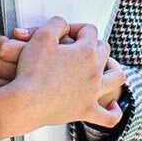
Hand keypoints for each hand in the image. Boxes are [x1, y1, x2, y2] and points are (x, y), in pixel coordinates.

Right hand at [0, 17, 124, 140]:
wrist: (26, 102)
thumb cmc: (32, 72)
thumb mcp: (41, 37)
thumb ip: (56, 24)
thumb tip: (63, 25)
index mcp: (86, 52)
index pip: (89, 30)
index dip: (76, 28)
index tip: (64, 33)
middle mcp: (94, 71)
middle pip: (104, 49)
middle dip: (92, 43)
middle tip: (77, 46)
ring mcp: (92, 92)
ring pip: (116, 77)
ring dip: (113, 68)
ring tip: (106, 66)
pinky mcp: (85, 111)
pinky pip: (108, 116)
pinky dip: (114, 111)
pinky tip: (112, 105)